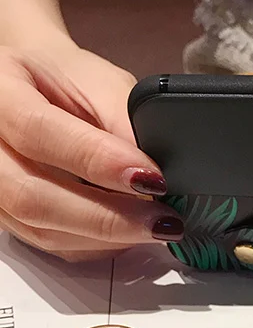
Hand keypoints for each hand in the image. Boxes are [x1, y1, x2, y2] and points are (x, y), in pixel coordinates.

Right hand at [0, 43, 182, 261]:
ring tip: (156, 227)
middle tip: (162, 220)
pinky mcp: (9, 217)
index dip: (98, 161)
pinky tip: (130, 234)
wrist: (36, 92)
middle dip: (106, 216)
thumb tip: (157, 172)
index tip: (151, 179)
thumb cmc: (65, 82)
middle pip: (31, 195)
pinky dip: (98, 245)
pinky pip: (52, 245)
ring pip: (41, 229)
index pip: (38, 132)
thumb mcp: (100, 82)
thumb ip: (125, 121)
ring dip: (106, 237)